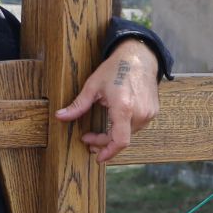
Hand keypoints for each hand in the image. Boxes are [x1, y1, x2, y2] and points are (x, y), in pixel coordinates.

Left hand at [56, 40, 159, 163]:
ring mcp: (149, 112)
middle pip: (122, 139)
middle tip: (90, 140)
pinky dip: (125, 128)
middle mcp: (140, 113)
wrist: (139, 55)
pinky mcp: (153, 110)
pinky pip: (138, 125)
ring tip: (101, 131)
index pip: (120, 141)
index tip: (97, 157)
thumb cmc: (116, 68)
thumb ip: (78, 105)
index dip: (108, 152)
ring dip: (115, 135)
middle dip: (105, 143)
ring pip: (130, 134)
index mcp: (124, 108)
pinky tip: (115, 122)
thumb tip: (60, 116)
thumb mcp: (93, 86)